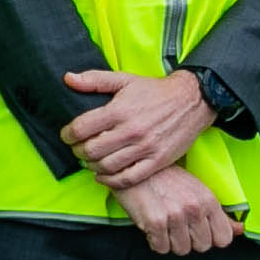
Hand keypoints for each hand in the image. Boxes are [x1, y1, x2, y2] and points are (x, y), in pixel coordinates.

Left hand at [63, 66, 214, 188]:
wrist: (192, 100)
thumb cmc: (156, 91)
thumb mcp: (124, 79)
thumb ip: (94, 80)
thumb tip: (68, 79)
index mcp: (119, 110)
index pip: (81, 128)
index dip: (67, 135)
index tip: (67, 135)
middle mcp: (131, 130)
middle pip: (91, 150)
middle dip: (78, 151)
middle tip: (78, 149)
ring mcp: (145, 148)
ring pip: (106, 167)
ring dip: (92, 166)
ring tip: (91, 160)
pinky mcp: (157, 161)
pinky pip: (128, 178)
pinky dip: (111, 181)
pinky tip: (104, 175)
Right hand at [114, 164, 236, 256]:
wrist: (135, 166)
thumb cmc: (167, 178)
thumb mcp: (198, 190)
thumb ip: (220, 214)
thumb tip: (240, 230)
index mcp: (209, 200)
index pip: (224, 239)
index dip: (211, 238)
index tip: (200, 231)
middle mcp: (195, 208)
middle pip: (202, 246)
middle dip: (190, 240)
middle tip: (179, 224)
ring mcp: (175, 216)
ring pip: (181, 249)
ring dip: (171, 241)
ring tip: (165, 223)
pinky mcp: (155, 222)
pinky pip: (160, 248)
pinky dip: (155, 241)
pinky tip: (153, 225)